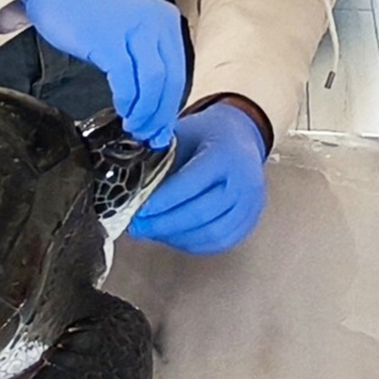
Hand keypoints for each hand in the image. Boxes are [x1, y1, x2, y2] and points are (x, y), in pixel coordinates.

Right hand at [20, 0, 185, 147]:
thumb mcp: (128, 24)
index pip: (179, 71)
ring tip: (134, 127)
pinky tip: (122, 111)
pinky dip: (128, 102)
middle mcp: (156, 24)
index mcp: (164, 20)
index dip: (172, 103)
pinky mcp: (110, 43)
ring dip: (146, 112)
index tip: (162, 124)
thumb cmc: (86, 4)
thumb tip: (147, 95)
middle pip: (171, 81)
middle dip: (161, 114)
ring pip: (155, 83)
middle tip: (150, 134)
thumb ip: (142, 54)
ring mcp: (135, 32)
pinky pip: (128, 81)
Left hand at [128, 102, 266, 254]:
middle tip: (138, 226)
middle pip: (202, 213)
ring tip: (151, 231)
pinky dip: (193, 243)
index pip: (192, 183)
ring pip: (212, 233)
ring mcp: (250, 204)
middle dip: (165, 224)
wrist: (239, 137)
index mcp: (225, 155)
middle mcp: (244, 181)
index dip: (163, 201)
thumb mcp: (181, 134)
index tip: (139, 211)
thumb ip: (158, 156)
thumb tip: (128, 181)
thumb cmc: (205, 136)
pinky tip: (172, 235)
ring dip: (177, 236)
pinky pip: (221, 241)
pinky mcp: (249, 220)